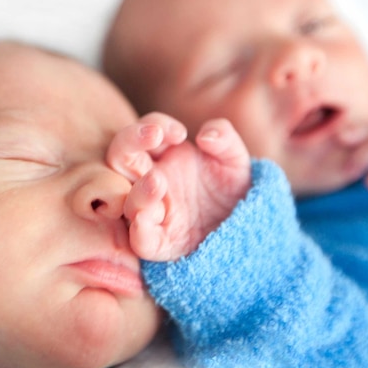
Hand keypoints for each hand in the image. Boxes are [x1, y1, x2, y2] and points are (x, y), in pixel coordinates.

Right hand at [107, 113, 250, 260]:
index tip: (180, 133)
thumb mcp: (235, 159)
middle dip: (130, 140)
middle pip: (121, 156)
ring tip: (157, 180)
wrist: (246, 227)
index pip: (146, 131)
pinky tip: (147, 217)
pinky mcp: (159, 243)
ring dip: (138, 189)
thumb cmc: (232, 189)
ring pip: (124, 198)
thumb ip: (225, 139)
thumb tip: (205, 135)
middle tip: (154, 135)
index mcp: (164, 155)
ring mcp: (151, 211)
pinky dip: (139, 229)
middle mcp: (149, 179)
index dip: (156, 124)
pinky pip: (139, 238)